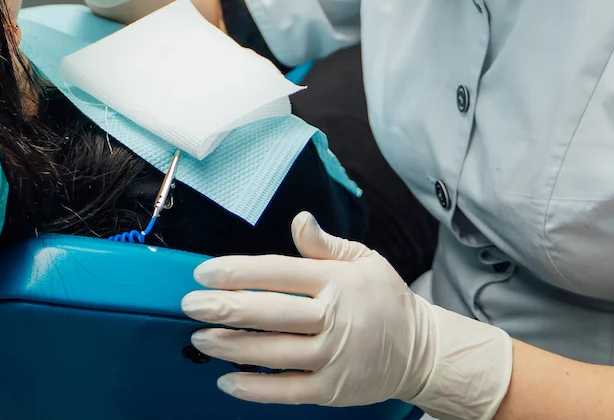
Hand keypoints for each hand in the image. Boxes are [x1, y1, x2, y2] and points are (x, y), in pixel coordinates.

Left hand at [182, 213, 511, 419]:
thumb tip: (298, 220)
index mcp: (337, 281)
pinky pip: (286, 391)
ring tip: (201, 338)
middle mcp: (333, 319)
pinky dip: (255, 389)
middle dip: (224, 309)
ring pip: (272, 353)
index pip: (277, 273)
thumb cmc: (385, 300)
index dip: (237, 272)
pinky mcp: (332, 390)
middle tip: (190, 305)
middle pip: (269, 314)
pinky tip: (227, 380)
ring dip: (231, 347)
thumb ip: (325, 245)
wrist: (423, 350)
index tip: (204, 273)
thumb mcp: (364, 260)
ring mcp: (333, 358)